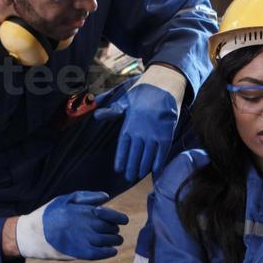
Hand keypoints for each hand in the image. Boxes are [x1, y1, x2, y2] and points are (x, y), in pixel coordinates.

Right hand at [15, 191, 128, 260]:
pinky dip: (109, 252)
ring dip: (114, 241)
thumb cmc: (49, 215)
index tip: (123, 220)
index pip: (111, 215)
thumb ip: (87, 197)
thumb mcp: (65, 199)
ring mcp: (84, 240)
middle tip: (112, 231)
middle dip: (114, 230)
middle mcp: (87, 225)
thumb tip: (106, 197)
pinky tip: (110, 251)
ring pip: (109, 241)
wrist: (31, 234)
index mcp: (85, 211)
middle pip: (112, 229)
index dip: (120, 218)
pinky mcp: (80, 253)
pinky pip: (101, 253)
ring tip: (112, 240)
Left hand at [94, 66, 184, 182]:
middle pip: (135, 154)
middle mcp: (141, 131)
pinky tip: (155, 171)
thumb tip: (96, 115)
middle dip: (131, 167)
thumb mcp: (125, 100)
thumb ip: (112, 111)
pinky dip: (159, 163)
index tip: (118, 169)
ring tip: (139, 175)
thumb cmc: (143, 94)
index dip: (121, 159)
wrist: (165, 85)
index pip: (123, 146)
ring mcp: (154, 134)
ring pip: (148, 156)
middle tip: (128, 177)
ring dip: (143, 168)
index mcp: (129, 124)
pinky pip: (162, 152)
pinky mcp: (166, 134)